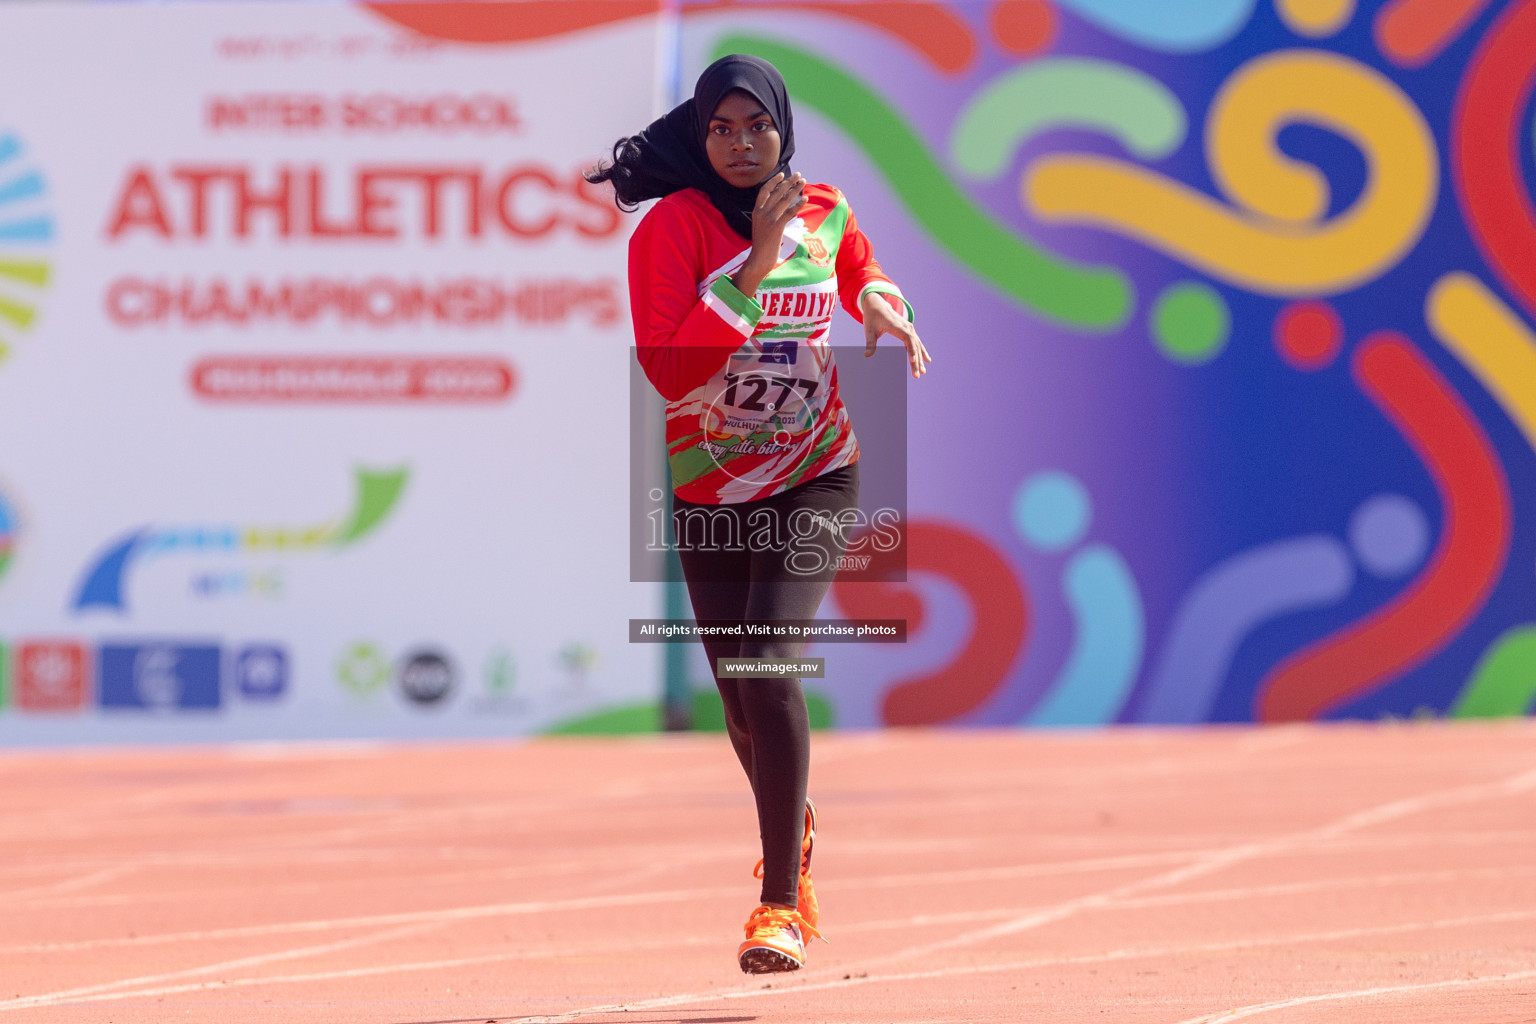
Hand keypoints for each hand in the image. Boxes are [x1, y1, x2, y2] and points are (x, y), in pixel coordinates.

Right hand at [732, 172, 804, 296]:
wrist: (758, 259)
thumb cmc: (761, 245)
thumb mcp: (760, 226)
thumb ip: (766, 215)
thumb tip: (777, 206)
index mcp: (756, 211)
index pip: (764, 191)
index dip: (774, 181)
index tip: (782, 174)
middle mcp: (761, 213)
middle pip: (777, 192)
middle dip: (789, 182)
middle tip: (799, 175)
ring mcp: (769, 219)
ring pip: (784, 199)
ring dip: (795, 189)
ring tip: (804, 182)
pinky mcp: (777, 227)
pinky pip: (789, 212)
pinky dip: (798, 204)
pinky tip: (805, 198)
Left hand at [861, 292, 930, 378]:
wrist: (877, 304)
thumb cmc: (872, 317)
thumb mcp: (869, 329)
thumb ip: (870, 343)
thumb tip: (866, 355)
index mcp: (897, 326)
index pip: (908, 339)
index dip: (911, 350)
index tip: (913, 361)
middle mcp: (906, 327)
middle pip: (914, 345)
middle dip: (916, 361)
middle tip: (917, 375)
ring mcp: (909, 328)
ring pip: (917, 345)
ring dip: (920, 358)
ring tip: (923, 372)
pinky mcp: (909, 330)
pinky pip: (916, 342)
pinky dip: (921, 351)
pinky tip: (926, 360)